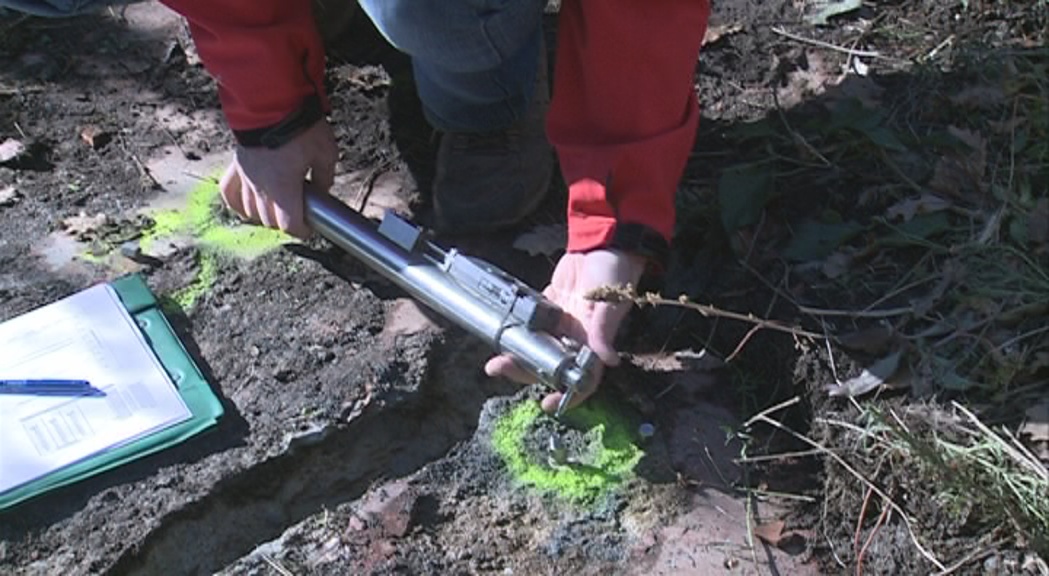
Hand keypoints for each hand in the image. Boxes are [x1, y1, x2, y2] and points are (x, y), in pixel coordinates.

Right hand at [219, 120, 337, 238]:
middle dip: (285, 221)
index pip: (289, 225)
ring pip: (250, 210)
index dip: (302, 230)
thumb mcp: (325, 153)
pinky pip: (229, 191)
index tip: (310, 227)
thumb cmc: (299, 125)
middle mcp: (260, 188)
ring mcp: (245, 177)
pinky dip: (237, 202)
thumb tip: (321, 190)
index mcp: (283, 189)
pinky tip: (245, 206)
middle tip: (298, 213)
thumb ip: (324, 178)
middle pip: (269, 221)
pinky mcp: (236, 165)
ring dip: (265, 214)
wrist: (272, 99)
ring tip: (278, 207)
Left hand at [485, 248, 646, 413]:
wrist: (604, 242)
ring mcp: (561, 323)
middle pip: (549, 365)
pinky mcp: (549, 306)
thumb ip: (604, 332)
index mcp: (594, 343)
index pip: (582, 380)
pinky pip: (530, 324)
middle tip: (499, 369)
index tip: (547, 404)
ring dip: (516, 354)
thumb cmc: (615, 274)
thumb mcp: (610, 303)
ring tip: (494, 360)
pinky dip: (516, 331)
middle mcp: (576, 338)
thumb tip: (608, 361)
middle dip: (525, 371)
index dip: (567, 396)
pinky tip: (499, 334)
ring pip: (536, 347)